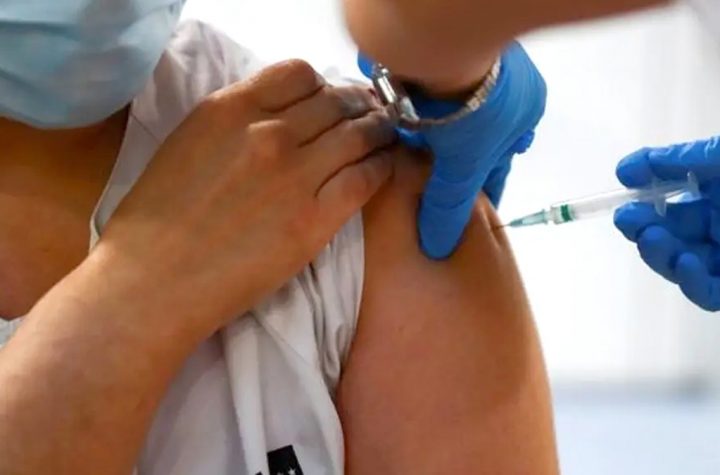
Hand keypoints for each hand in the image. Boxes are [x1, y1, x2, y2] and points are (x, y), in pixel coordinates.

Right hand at [92, 59, 394, 334]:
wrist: (154, 281)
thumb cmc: (158, 217)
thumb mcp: (190, 142)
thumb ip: (238, 120)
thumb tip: (284, 114)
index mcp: (231, 108)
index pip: (300, 74)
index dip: (324, 85)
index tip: (332, 99)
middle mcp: (269, 132)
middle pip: (337, 102)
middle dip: (359, 106)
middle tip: (371, 115)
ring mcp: (296, 175)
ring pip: (361, 136)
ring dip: (380, 131)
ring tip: (387, 136)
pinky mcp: (315, 220)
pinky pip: (367, 178)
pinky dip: (383, 167)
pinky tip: (386, 166)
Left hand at [359, 42, 545, 258]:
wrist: (439, 44)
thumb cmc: (471, 109)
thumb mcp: (464, 166)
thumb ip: (449, 206)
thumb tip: (439, 246)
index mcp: (522, 113)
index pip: (499, 163)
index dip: (483, 189)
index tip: (469, 213)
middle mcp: (498, 89)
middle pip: (471, 139)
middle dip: (452, 163)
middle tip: (433, 188)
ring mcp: (465, 71)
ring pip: (445, 117)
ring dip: (428, 136)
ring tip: (407, 164)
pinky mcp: (431, 58)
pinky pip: (418, 94)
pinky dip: (408, 111)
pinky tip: (393, 129)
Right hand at [614, 137, 719, 310]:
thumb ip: (683, 159)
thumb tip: (629, 168)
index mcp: (718, 192)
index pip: (670, 196)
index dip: (642, 192)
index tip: (624, 180)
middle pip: (668, 232)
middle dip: (641, 225)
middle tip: (626, 218)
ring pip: (680, 264)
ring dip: (658, 253)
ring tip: (652, 237)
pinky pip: (708, 293)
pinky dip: (692, 282)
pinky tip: (687, 263)